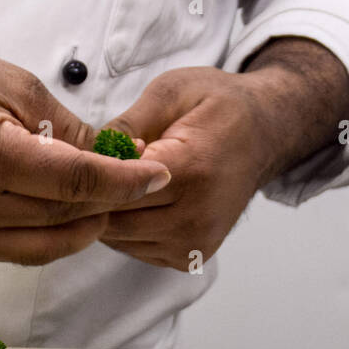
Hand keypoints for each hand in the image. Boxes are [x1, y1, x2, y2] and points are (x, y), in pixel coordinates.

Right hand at [0, 0, 170, 266]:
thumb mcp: (12, 83)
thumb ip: (65, 127)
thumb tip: (110, 158)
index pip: (78, 183)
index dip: (126, 184)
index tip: (158, 177)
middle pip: (65, 219)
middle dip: (109, 203)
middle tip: (137, 184)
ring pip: (43, 245)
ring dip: (81, 227)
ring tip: (105, 202)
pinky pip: (14, 251)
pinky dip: (47, 237)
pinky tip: (65, 216)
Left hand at [99, 40, 348, 269]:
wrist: (263, 135)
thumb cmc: (216, 107)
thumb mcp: (172, 92)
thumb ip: (127, 123)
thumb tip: (87, 150)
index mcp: (191, 172)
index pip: (115, 191)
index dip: (90, 174)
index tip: (84, 155)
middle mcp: (196, 217)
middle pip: (112, 220)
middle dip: (92, 197)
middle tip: (88, 171)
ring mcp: (195, 243)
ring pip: (119, 240)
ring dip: (106, 216)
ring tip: (113, 184)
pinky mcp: (190, 257)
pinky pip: (136, 250)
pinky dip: (125, 230)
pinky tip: (134, 202)